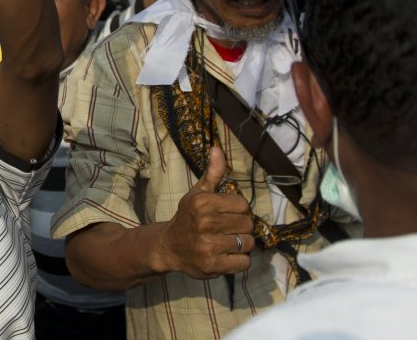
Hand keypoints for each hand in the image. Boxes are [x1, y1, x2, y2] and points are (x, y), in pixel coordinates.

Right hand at [159, 147, 254, 279]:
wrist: (169, 247)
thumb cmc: (187, 217)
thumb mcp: (197, 193)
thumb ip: (212, 173)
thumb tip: (217, 149)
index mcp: (203, 203)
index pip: (243, 205)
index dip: (238, 210)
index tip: (227, 214)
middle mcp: (205, 224)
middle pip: (248, 224)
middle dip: (241, 227)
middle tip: (228, 229)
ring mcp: (209, 246)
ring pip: (247, 243)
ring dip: (242, 244)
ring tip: (228, 242)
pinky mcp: (213, 266)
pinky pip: (243, 262)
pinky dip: (239, 260)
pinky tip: (227, 255)